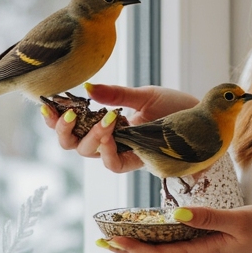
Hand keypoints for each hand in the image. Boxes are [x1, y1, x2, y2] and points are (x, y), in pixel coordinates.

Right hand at [41, 83, 198, 173]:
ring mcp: (125, 153)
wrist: (205, 119)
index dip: (55, 121)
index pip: (73, 126)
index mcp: (107, 124)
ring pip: (91, 155)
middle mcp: (112, 142)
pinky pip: (115, 164)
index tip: (46, 105)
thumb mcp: (143, 95)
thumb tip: (87, 87)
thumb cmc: (176, 106)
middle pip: (74, 145)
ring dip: (89, 137)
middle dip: (64, 131)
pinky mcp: (140, 162)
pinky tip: (109, 132)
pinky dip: (107, 150)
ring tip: (100, 119)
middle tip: (68, 113)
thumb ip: (115, 94)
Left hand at [101, 204, 251, 252]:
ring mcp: (207, 252)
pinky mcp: (213, 245)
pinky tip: (152, 227)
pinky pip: (180, 242)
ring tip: (118, 233)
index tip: (112, 239)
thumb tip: (176, 213)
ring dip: (143, 242)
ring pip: (167, 248)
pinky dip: (162, 236)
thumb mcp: (239, 220)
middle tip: (102, 238)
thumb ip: (208, 217)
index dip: (135, 248)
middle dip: (130, 248)